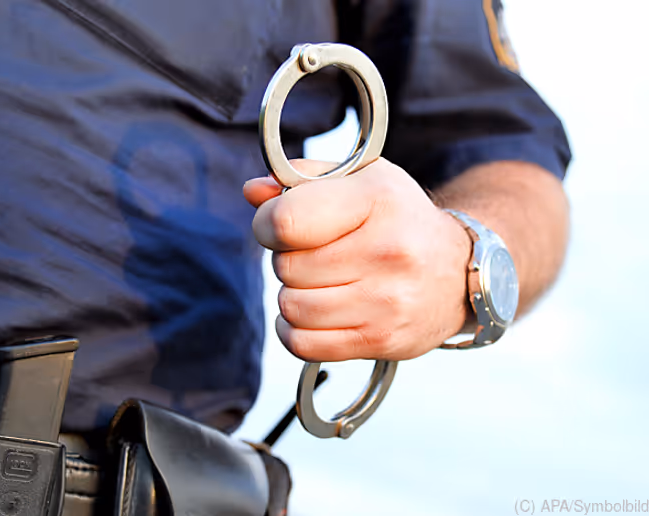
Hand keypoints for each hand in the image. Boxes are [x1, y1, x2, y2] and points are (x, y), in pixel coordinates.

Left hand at [244, 158, 471, 361]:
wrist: (458, 271)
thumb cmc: (398, 219)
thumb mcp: (360, 180)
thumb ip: (301, 179)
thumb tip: (253, 192)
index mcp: (377, 200)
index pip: (285, 222)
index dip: (267, 224)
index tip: (278, 226)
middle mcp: (387, 251)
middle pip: (286, 268)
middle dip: (287, 260)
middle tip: (315, 255)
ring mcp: (387, 301)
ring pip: (291, 307)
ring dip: (294, 295)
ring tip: (320, 282)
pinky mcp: (382, 340)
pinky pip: (303, 345)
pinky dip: (295, 330)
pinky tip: (313, 313)